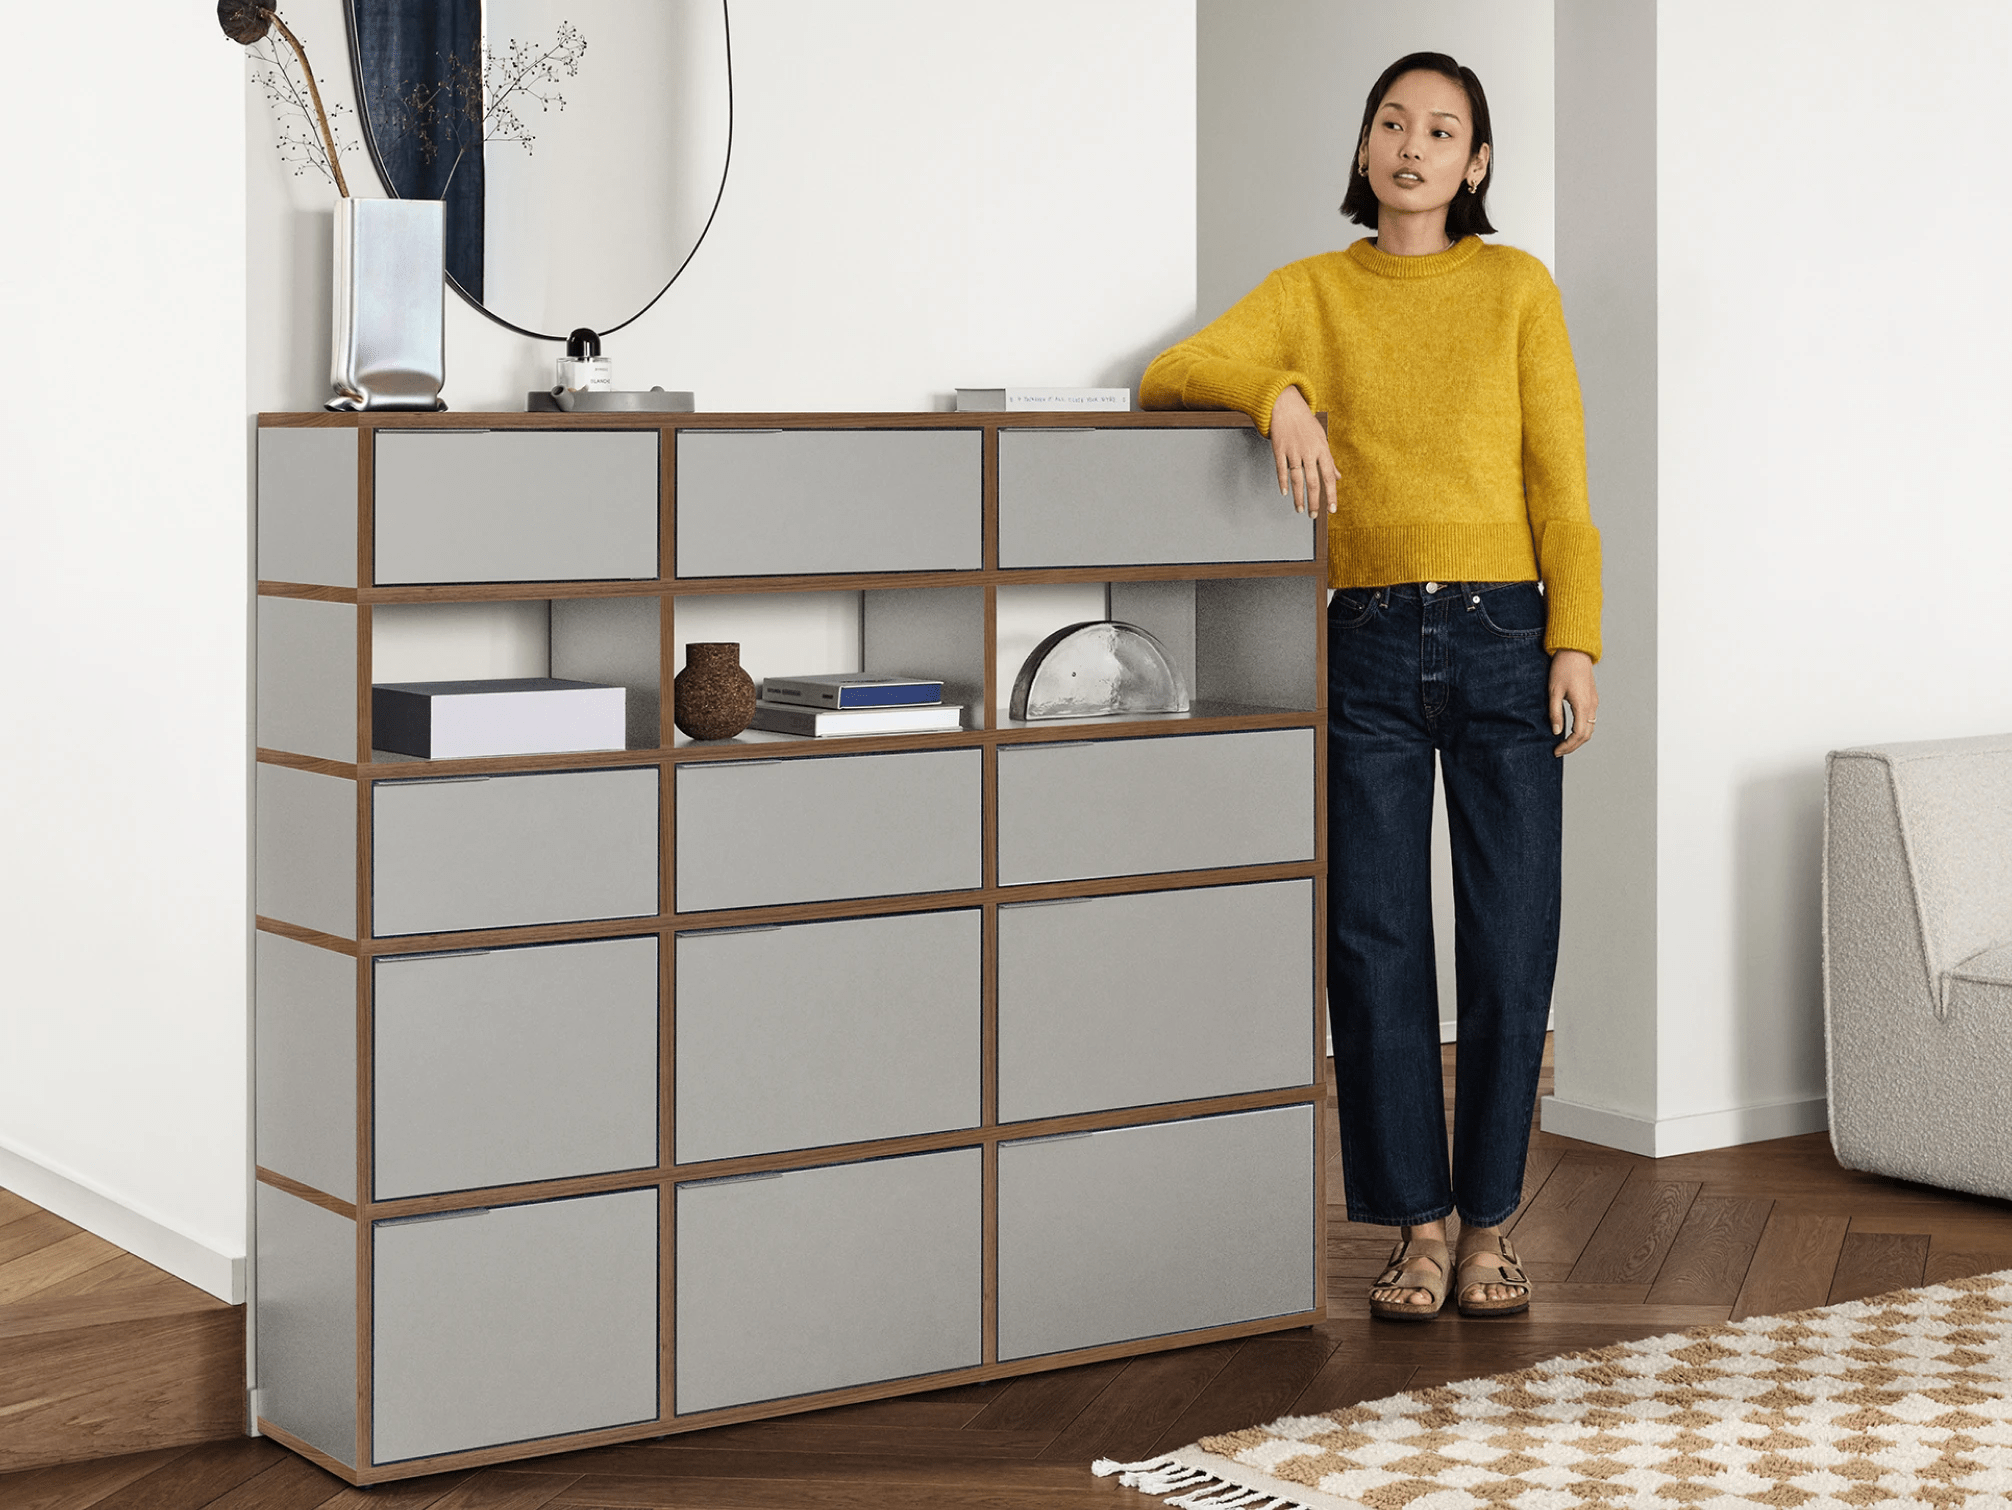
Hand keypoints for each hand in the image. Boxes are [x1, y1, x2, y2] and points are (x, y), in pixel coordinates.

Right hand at [1269, 385, 1336, 515]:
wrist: (1286, 406)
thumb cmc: (1305, 423)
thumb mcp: (1321, 440)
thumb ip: (1329, 461)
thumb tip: (1338, 477)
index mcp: (1322, 450)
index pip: (1329, 477)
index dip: (1331, 495)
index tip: (1332, 509)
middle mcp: (1309, 452)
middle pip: (1313, 482)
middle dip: (1314, 501)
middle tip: (1313, 515)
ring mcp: (1293, 451)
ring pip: (1297, 479)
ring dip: (1299, 496)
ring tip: (1300, 509)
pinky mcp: (1279, 449)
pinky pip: (1281, 469)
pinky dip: (1283, 482)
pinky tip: (1285, 493)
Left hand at [1549, 649, 1596, 755]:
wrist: (1575, 651)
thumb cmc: (1563, 668)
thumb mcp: (1554, 691)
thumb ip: (1555, 713)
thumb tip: (1556, 732)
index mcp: (1583, 705)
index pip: (1578, 734)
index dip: (1567, 746)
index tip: (1556, 751)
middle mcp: (1592, 705)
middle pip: (1586, 734)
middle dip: (1573, 746)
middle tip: (1559, 750)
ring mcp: (1594, 702)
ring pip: (1590, 728)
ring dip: (1578, 738)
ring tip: (1563, 743)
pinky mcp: (1592, 698)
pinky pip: (1590, 719)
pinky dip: (1582, 729)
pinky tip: (1569, 730)